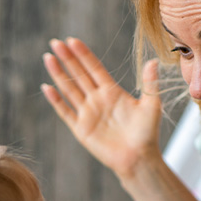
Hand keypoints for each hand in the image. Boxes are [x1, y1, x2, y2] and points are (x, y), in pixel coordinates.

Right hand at [42, 38, 163, 177]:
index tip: (72, 40)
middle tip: (55, 42)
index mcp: (112, 92)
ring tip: (48, 57)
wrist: (139, 159)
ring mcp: (88, 113)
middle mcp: (97, 99)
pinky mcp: (81, 129)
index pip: (94, 68)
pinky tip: (47, 87)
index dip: (83, 55)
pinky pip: (65, 112)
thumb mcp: (151, 105)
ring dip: (58, 74)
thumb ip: (150, 83)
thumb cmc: (147, 134)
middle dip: (67, 58)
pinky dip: (56, 100)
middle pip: (79, 75)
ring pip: (69, 89)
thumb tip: (153, 60)